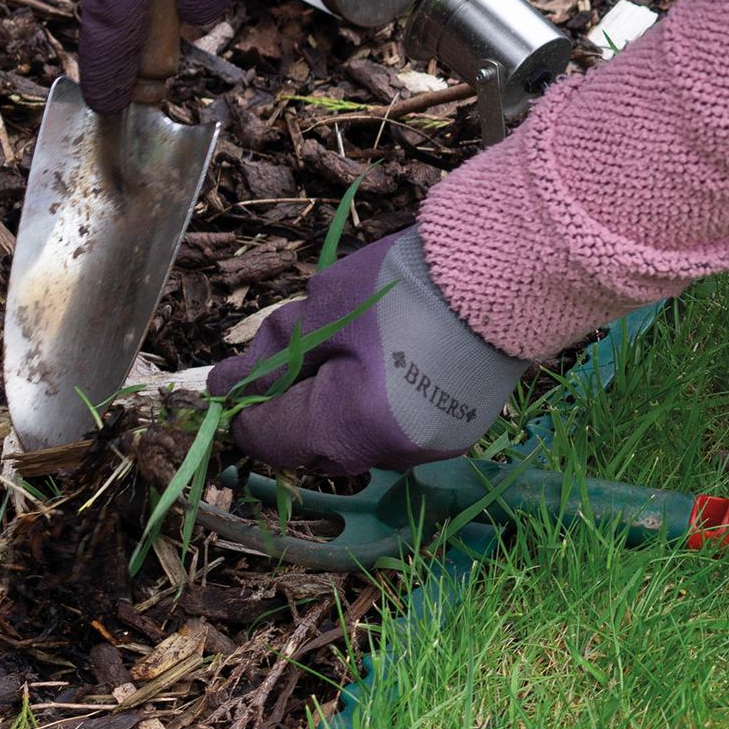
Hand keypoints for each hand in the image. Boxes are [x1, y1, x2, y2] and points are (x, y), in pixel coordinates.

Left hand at [208, 227, 528, 475]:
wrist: (504, 274)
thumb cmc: (403, 289)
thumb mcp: (321, 312)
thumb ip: (269, 356)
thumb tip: (223, 387)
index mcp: (344, 431)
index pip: (266, 437)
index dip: (246, 401)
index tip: (251, 364)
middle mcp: (387, 455)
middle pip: (314, 442)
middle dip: (301, 399)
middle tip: (314, 341)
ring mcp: (429, 448)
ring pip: (360, 435)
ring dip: (345, 400)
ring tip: (363, 343)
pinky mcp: (461, 431)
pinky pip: (401, 426)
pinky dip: (388, 399)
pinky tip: (404, 355)